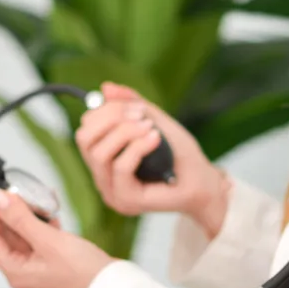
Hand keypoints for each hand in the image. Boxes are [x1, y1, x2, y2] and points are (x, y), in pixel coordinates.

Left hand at [0, 184, 114, 287]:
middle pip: (5, 232)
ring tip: (32, 195)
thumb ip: (21, 219)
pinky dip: (42, 221)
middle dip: (6, 208)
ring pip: (23, 232)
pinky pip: (40, 236)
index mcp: (15, 271)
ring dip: (27, 212)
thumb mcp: (49, 241)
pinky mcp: (52, 260)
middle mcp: (23, 270)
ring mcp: (38, 266)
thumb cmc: (84, 273)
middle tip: (2, 185)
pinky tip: (49, 209)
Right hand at [77, 82, 230, 235]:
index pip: (85, 130)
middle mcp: (102, 178)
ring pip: (99, 153)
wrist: (204, 181)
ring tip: (151, 128)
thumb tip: (106, 87)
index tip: (138, 107)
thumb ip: (131, 104)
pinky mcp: (126, 200)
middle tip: (141, 114)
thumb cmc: (179, 154)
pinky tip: (155, 139)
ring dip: (125, 132)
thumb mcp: (154, 120)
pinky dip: (138, 147)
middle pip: (84, 139)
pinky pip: (120, 167)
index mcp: (103, 160)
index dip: (106, 110)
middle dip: (112, 118)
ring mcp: (111, 192)